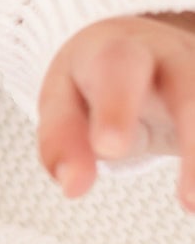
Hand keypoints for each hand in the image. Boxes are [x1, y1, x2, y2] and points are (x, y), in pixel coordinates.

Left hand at [38, 13, 194, 210]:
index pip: (118, 68)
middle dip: (194, 141)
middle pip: (190, 90)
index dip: (117, 107)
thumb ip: (62, 139)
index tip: (109, 149)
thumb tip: (71, 185)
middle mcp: (173, 57)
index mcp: (118, 50)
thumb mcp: (64, 99)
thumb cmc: (93, 78)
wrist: (135, 44)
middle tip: (189, 200)